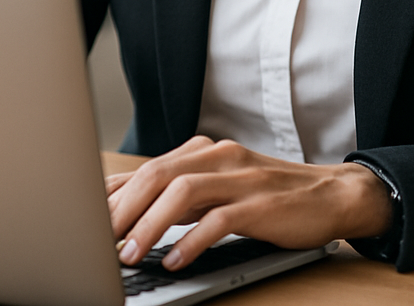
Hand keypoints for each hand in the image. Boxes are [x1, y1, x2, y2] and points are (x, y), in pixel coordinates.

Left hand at [106, 135, 392, 270]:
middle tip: (97, 240)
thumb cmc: (269, 196)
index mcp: (205, 152)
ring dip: (150, 224)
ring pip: (183, 192)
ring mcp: (241, 177)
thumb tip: (127, 214)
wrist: (330, 193)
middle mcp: (219, 157)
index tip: (82, 218)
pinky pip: (219, 219)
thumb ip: (179, 196)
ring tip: (129, 254)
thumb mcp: (219, 189)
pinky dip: (192, 242)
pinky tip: (176, 261)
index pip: (146, 168)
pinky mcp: (261, 202)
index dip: (111, 194)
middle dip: (122, 208)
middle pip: (158, 174)